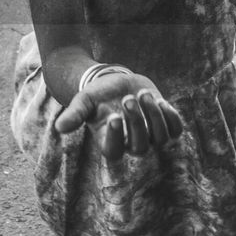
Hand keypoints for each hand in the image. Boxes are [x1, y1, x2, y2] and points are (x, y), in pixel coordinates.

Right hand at [55, 72, 182, 159]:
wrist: (117, 83)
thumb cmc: (98, 95)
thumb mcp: (84, 101)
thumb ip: (74, 114)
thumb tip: (59, 127)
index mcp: (109, 141)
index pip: (114, 152)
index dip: (116, 138)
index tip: (113, 117)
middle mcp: (130, 144)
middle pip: (140, 146)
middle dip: (136, 121)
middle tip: (127, 98)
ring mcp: (150, 136)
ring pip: (160, 138)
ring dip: (154, 115)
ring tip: (142, 93)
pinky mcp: (165, 125)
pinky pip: (175, 130)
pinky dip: (171, 117)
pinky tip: (161, 101)